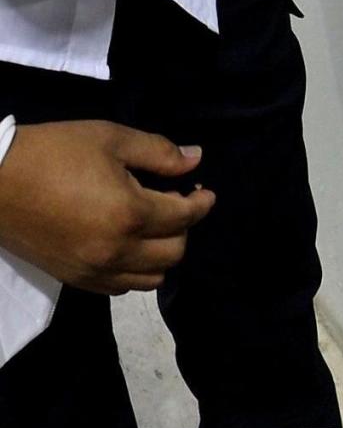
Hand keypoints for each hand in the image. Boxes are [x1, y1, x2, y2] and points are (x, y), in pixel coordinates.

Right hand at [0, 121, 215, 294]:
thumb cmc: (52, 152)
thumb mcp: (110, 138)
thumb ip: (159, 153)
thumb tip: (196, 161)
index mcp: (130, 213)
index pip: (185, 216)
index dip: (202, 203)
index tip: (205, 191)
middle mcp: (118, 250)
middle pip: (176, 251)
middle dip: (184, 227)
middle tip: (174, 202)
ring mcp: (96, 270)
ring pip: (153, 277)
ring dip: (163, 253)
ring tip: (153, 226)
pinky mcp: (77, 279)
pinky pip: (123, 288)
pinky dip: (136, 271)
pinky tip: (129, 246)